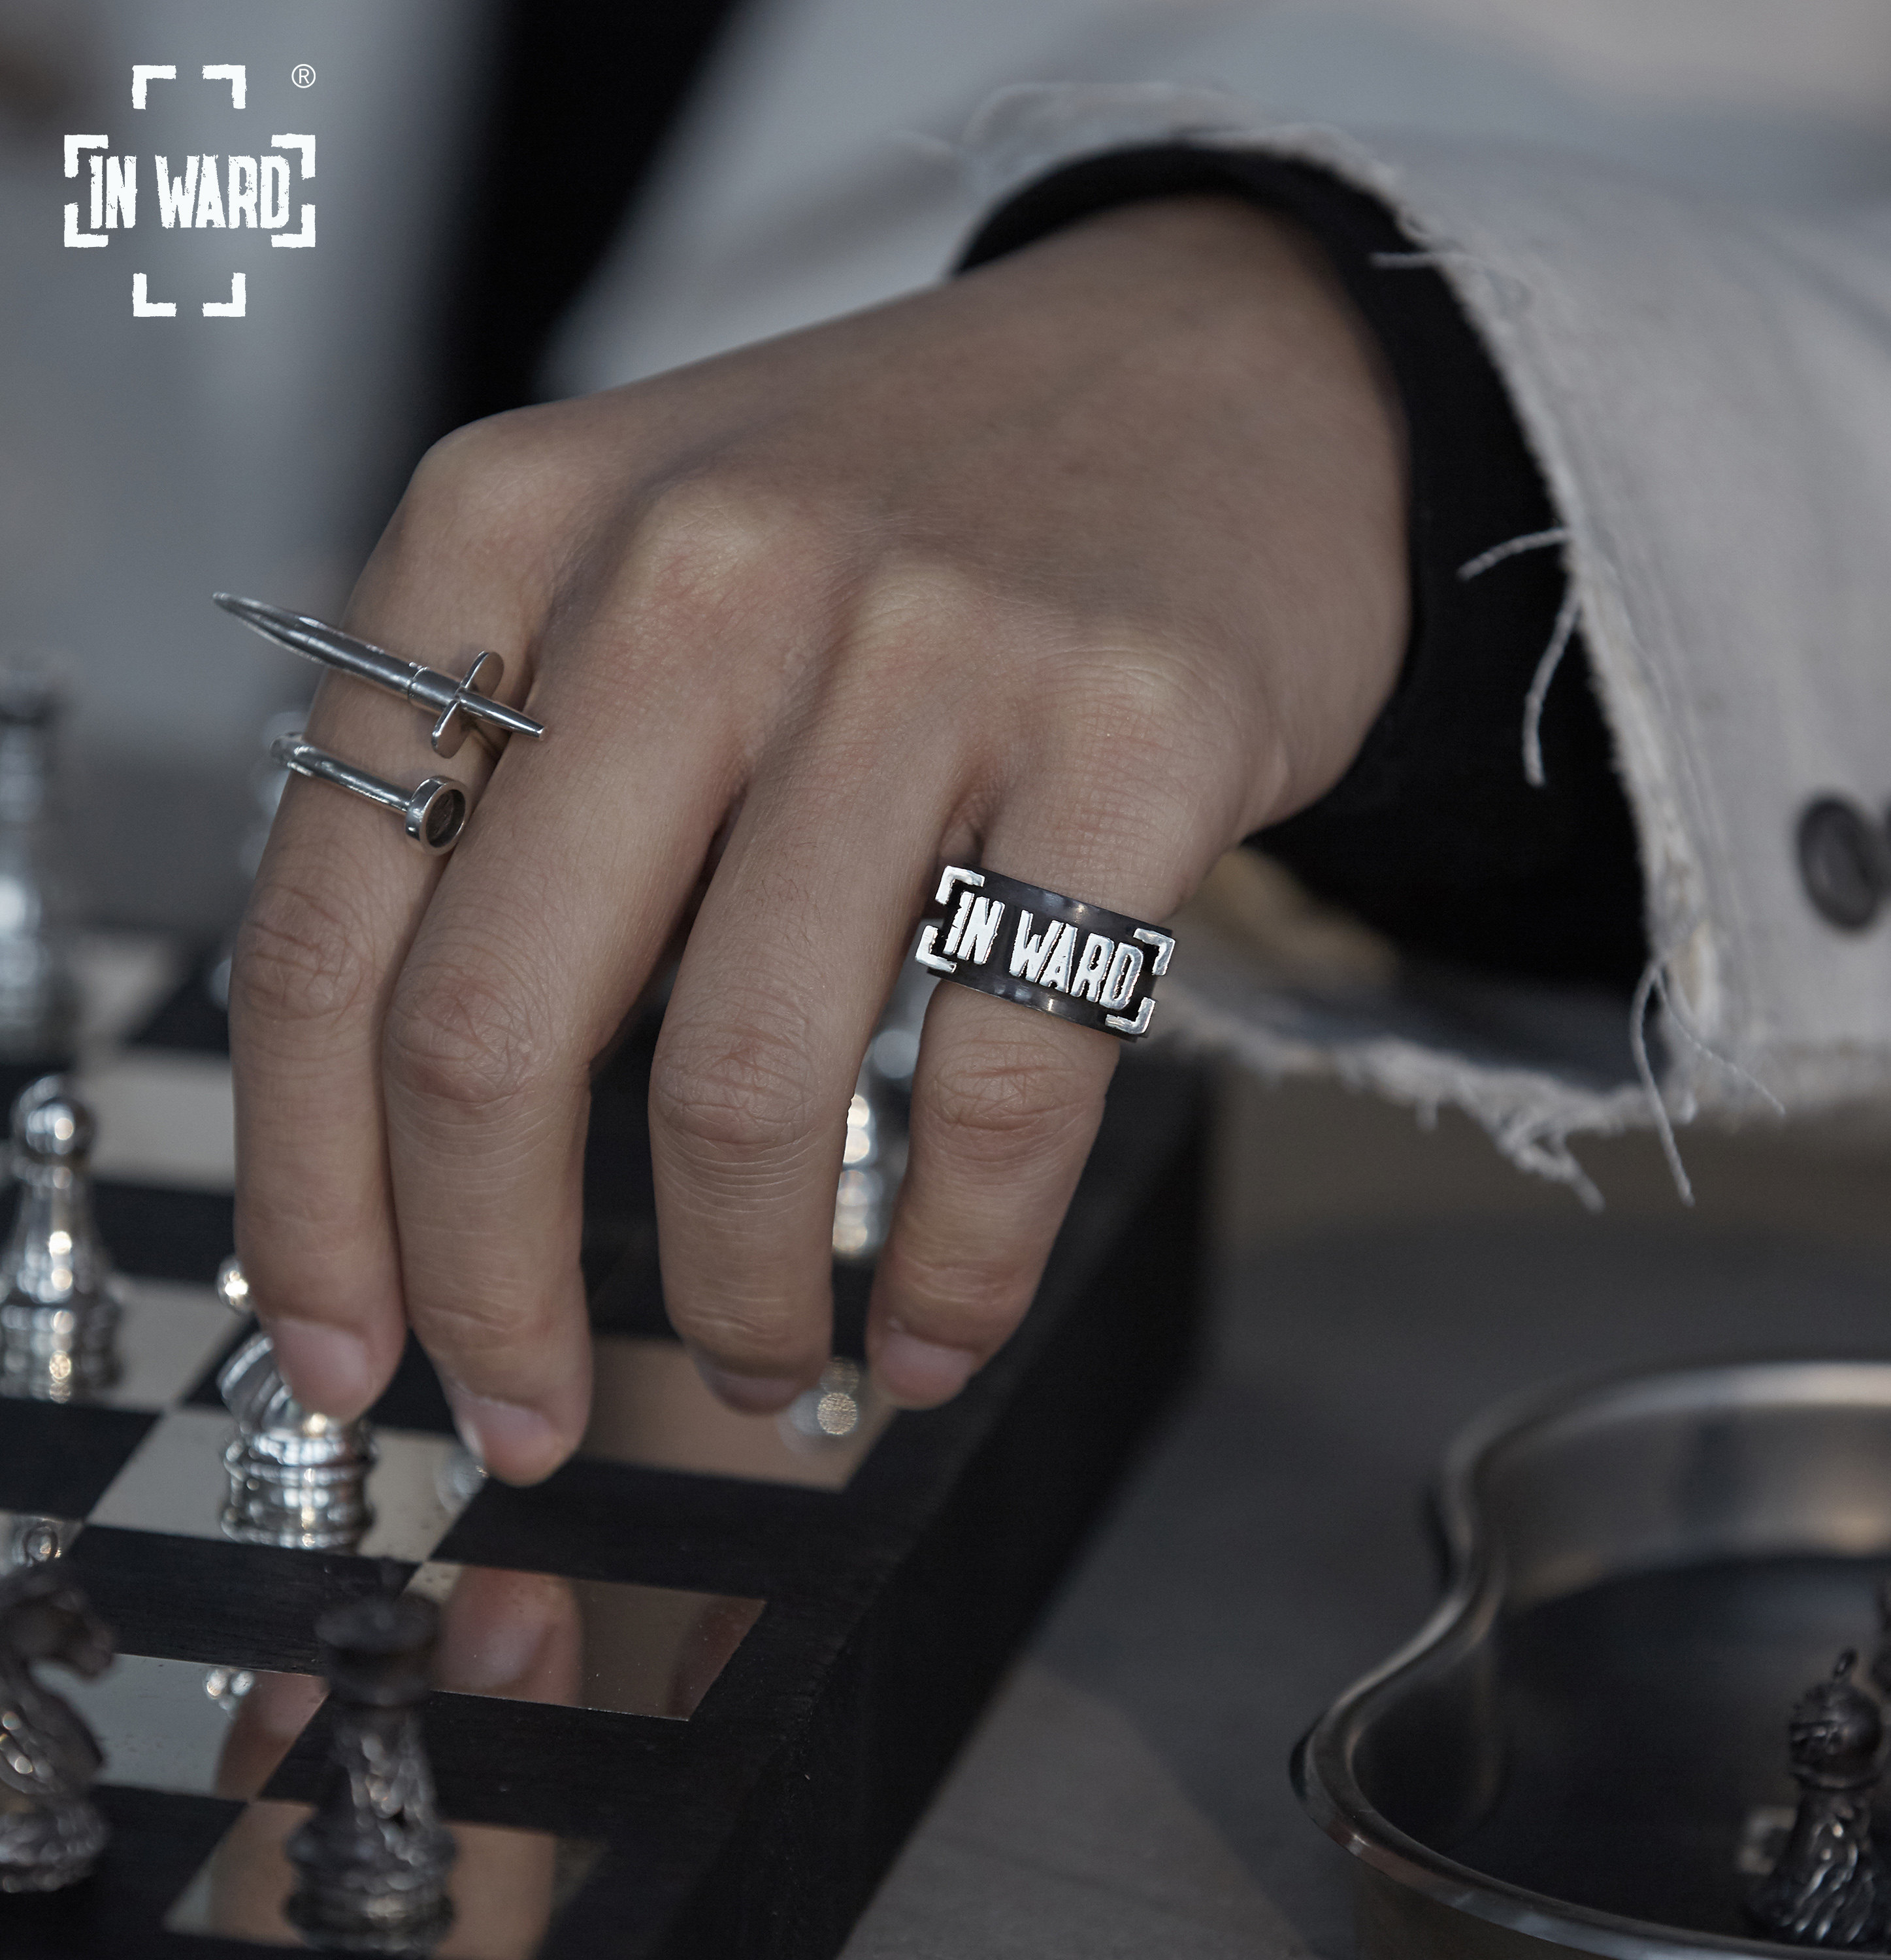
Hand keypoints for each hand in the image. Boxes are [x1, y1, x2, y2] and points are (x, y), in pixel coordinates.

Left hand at [228, 194, 1407, 1481]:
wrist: (1214, 374)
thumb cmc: (915, 508)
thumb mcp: (646, 571)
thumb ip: (523, 799)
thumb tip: (441, 1138)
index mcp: (514, 529)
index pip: (330, 923)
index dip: (314, 1190)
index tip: (347, 1341)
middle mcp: (693, 573)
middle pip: (497, 1030)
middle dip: (489, 1288)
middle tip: (522, 1408)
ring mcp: (920, 647)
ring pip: (745, 1081)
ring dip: (733, 1299)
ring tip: (764, 1364)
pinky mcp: (1128, 732)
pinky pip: (1001, 1081)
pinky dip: (957, 1260)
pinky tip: (934, 1323)